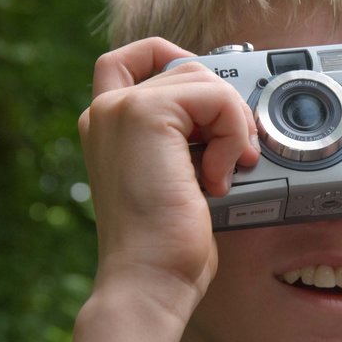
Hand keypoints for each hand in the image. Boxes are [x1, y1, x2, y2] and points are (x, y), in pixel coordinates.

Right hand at [49, 38, 258, 341]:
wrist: (149, 282)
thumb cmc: (167, 247)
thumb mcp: (180, 179)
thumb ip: (190, 140)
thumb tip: (236, 117)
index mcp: (106, 126)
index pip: (138, 59)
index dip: (180, 64)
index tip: (215, 108)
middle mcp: (105, 112)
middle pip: (185, 66)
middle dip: (225, 105)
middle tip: (236, 155)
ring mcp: (120, 109)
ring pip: (204, 78)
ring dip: (234, 123)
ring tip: (227, 172)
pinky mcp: (143, 113)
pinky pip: (214, 95)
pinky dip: (232, 135)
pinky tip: (217, 179)